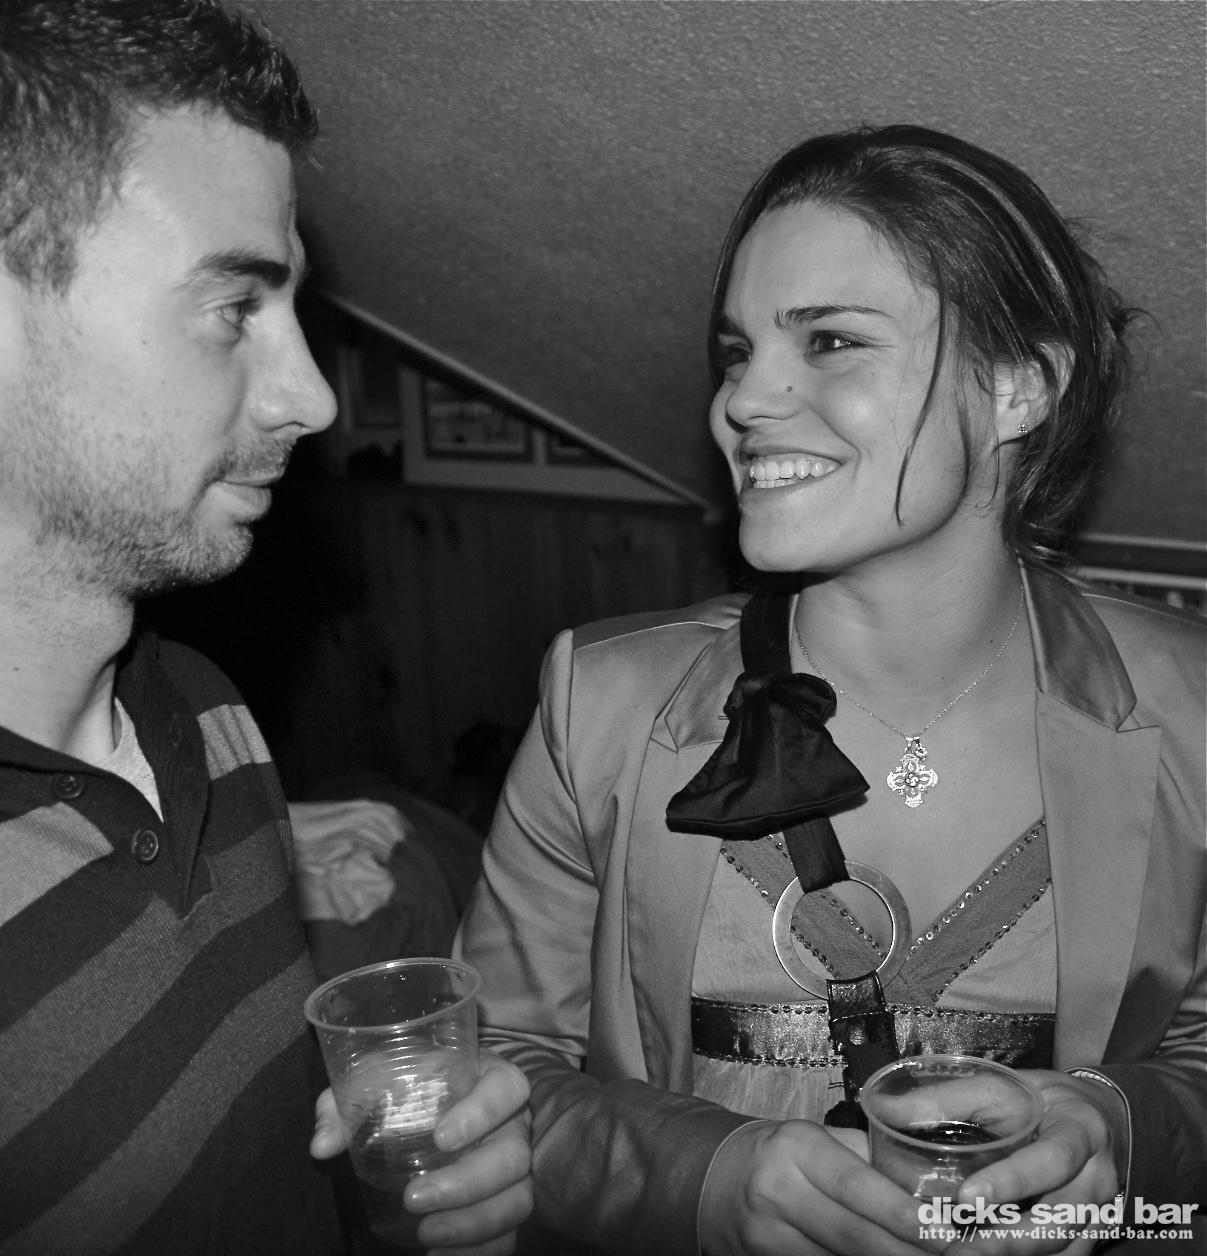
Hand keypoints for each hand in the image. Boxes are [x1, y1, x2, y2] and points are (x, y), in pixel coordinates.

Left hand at [312, 1051, 532, 1253]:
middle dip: (467, 1184)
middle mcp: (513, 1123)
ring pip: (518, 1199)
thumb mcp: (377, 1079)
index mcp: (491, 1078)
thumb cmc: (407, 1084)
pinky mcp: (507, 1201)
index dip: (483, 1113)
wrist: (431, 1104)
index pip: (507, 1088)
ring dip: (474, 1224)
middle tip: (415, 1199)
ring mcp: (514, 1166)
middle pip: (514, 1155)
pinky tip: (442, 1255)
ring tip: (427, 1235)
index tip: (441, 1136)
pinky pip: (510, 1233)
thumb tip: (322, 1145)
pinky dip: (482, 1250)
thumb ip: (347, 1104)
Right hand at [698, 1119, 945, 1255]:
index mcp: (797, 1149)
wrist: (709, 1181)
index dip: (903, 1213)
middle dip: (907, 1253)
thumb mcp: (815, 1139)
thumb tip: (928, 1182)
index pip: (857, 1186)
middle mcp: (778, 1192)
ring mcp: (767, 1238)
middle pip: (854, 1237)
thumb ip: (865, 1156)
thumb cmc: (779, 1155)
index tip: (945, 1231)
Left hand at [942, 1071, 1119, 1253]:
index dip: (1012, 1181)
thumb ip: (946, 1099)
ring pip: (1060, 1250)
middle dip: (1007, 1240)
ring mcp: (1098, 1217)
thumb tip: (882, 1108)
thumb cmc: (1038, 1100)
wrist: (1096, 1120)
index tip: (967, 1197)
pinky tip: (981, 1255)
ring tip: (961, 1255)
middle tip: (956, 1249)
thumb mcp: (999, 1085)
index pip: (1053, 1160)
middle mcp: (1098, 1181)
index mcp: (1081, 1131)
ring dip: (1011, 1255)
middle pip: (1058, 1221)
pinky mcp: (1086, 1239)